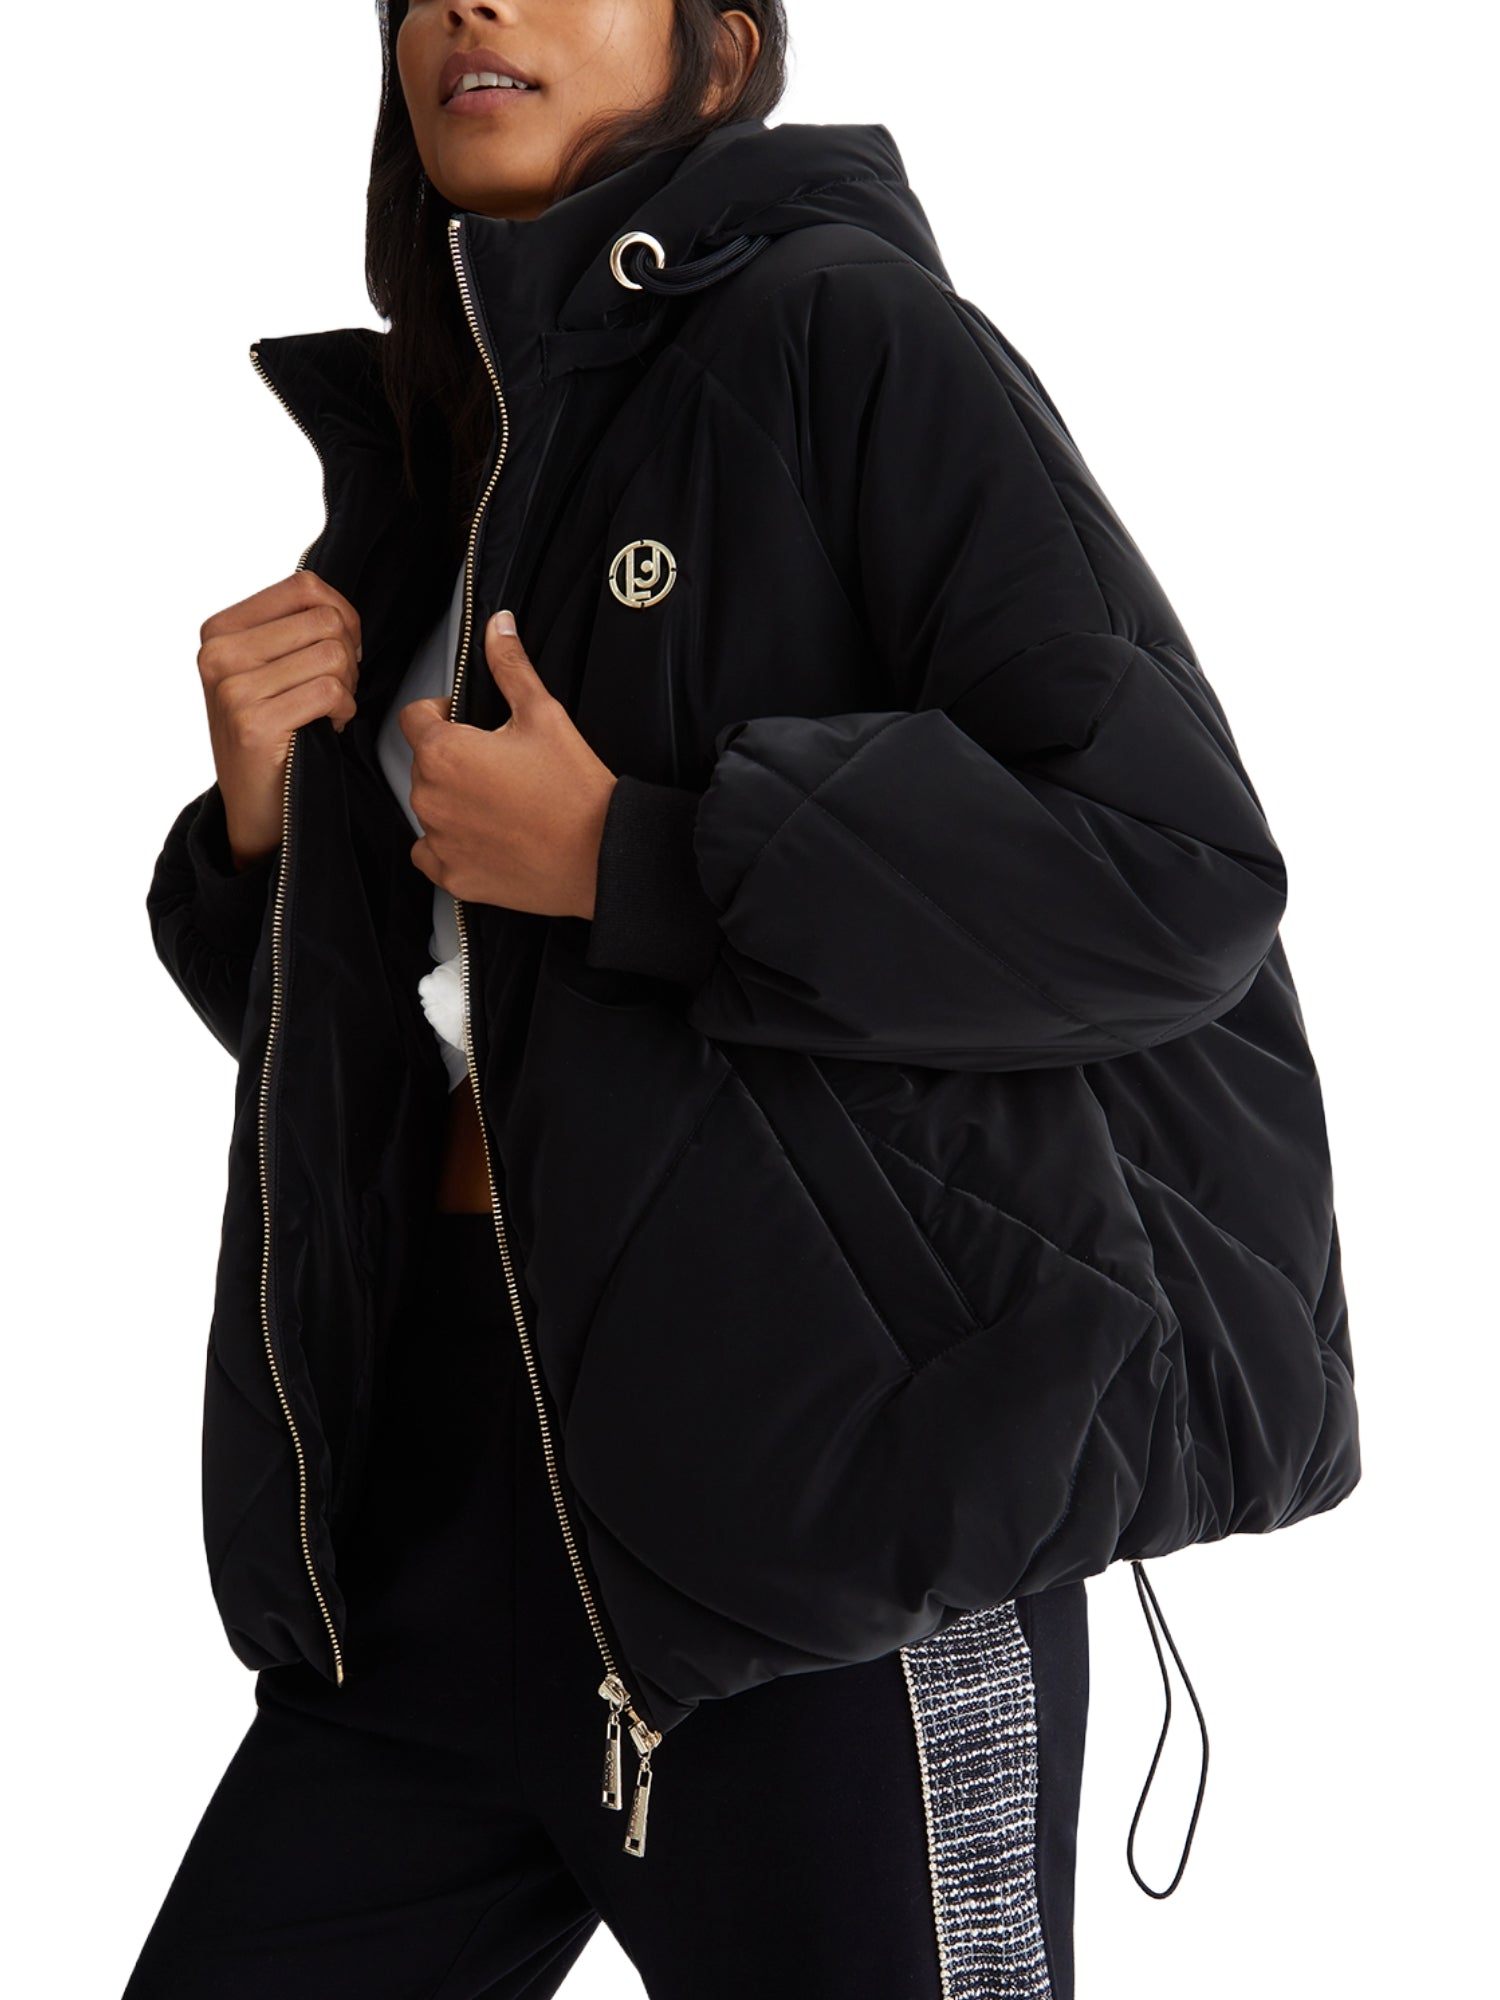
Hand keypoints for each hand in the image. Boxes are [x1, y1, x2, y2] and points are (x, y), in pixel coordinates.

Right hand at [197, 571, 362, 868]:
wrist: (257, 808)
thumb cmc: (273, 734)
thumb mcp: (268, 669)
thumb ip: (294, 627)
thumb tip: (338, 605)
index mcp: (220, 630)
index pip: (305, 587)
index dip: (342, 617)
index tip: (340, 652)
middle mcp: (218, 654)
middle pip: (326, 621)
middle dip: (348, 657)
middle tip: (334, 690)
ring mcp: (232, 688)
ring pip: (334, 655)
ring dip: (347, 687)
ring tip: (326, 710)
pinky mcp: (254, 722)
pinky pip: (331, 691)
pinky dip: (344, 712)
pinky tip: (326, 728)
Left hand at [400, 610, 616, 918]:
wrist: (600, 854)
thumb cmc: (574, 788)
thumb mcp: (544, 714)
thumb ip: (510, 666)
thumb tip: (497, 626)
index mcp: (443, 751)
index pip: (414, 717)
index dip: (441, 714)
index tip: (469, 723)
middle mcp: (430, 797)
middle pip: (424, 765)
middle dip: (453, 760)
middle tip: (499, 766)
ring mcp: (439, 841)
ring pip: (430, 808)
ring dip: (453, 802)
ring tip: (501, 803)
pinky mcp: (453, 877)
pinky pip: (431, 855)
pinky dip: (451, 845)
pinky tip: (488, 837)